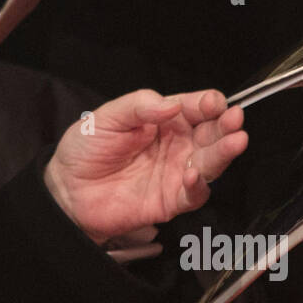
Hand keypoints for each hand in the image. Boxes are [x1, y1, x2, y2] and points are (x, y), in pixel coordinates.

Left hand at [45, 89, 247, 244]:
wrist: (67, 188)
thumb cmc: (86, 149)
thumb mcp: (107, 116)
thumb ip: (139, 106)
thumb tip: (171, 104)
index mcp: (164, 120)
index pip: (196, 108)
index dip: (209, 103)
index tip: (214, 102)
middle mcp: (176, 144)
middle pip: (212, 133)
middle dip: (227, 125)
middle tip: (235, 119)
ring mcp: (175, 172)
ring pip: (210, 163)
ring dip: (224, 152)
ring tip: (234, 141)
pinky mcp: (170, 200)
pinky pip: (193, 195)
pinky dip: (198, 186)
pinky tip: (193, 174)